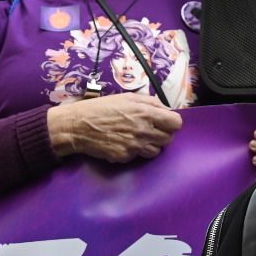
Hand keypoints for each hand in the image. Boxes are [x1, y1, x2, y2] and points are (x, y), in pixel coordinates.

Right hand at [47, 93, 182, 162]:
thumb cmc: (102, 108)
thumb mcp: (128, 97)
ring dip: (150, 145)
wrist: (78, 125)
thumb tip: (166, 110)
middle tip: (149, 130)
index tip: (165, 123)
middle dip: (161, 134)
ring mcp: (135, 146)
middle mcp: (144, 131)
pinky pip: (138, 157)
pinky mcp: (125, 157)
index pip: (176, 123)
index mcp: (147, 113)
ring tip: (137, 137)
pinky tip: (124, 143)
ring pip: (156, 151)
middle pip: (168, 139)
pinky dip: (134, 152)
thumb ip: (151, 102)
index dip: (171, 123)